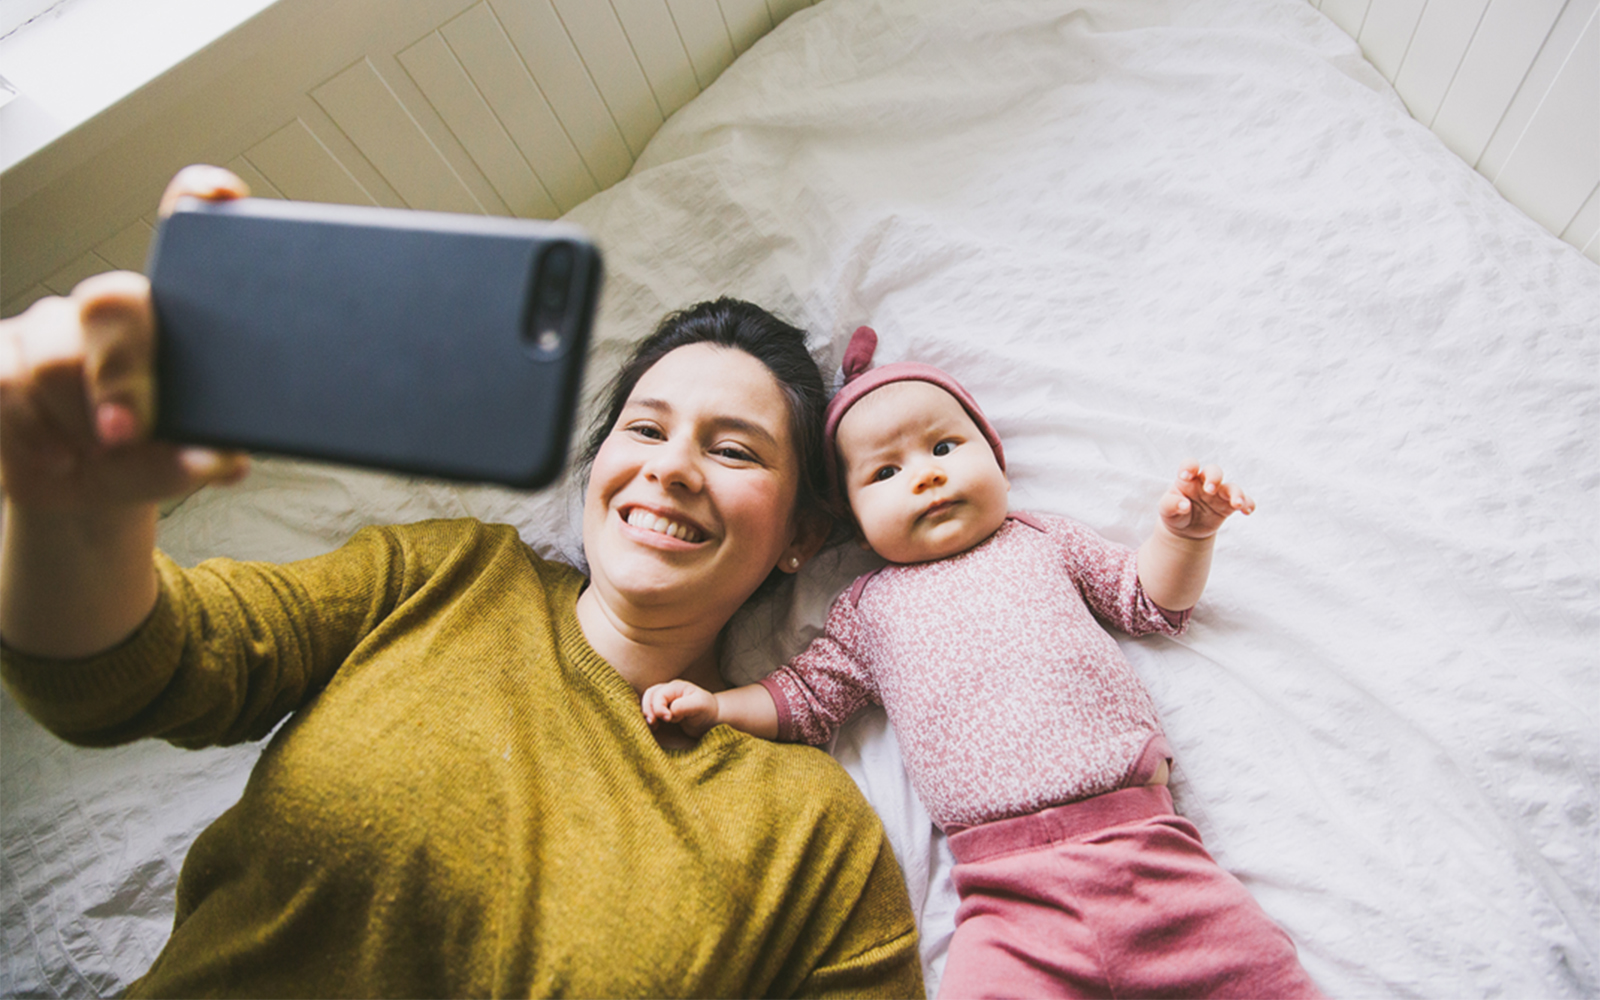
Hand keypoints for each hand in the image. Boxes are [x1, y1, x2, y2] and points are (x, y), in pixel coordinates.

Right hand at [0, 166, 250, 508]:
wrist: (78, 497)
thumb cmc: (143, 463)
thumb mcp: (179, 465)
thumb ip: (199, 455)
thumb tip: (223, 459)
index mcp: (170, 320)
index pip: (184, 241)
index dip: (195, 203)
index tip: (218, 192)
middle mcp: (107, 309)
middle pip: (110, 302)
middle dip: (121, 373)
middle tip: (127, 431)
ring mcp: (47, 327)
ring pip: (51, 355)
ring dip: (74, 421)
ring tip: (94, 455)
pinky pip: (3, 384)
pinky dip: (31, 435)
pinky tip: (54, 455)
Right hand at [641, 680, 719, 737]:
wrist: (710, 719)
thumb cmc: (706, 710)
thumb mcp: (699, 706)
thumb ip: (683, 706)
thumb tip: (669, 711)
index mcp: (675, 687)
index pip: (659, 694)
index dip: (659, 707)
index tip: (668, 719)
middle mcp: (667, 691)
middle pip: (649, 695)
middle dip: (648, 709)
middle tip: (653, 723)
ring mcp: (663, 700)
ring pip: (647, 702)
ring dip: (646, 713)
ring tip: (652, 725)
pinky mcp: (661, 711)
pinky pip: (649, 711)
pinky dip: (648, 718)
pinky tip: (654, 726)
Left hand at [1157, 462, 1254, 540]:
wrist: (1186, 529)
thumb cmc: (1174, 512)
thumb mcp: (1166, 509)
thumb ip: (1171, 504)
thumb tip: (1185, 505)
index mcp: (1188, 479)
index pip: (1190, 464)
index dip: (1189, 466)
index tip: (1185, 476)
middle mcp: (1205, 482)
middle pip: (1214, 471)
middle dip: (1214, 478)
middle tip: (1210, 490)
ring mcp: (1219, 493)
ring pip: (1231, 487)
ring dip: (1236, 493)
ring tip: (1237, 504)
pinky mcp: (1228, 506)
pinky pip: (1243, 501)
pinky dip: (1247, 504)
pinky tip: (1247, 511)